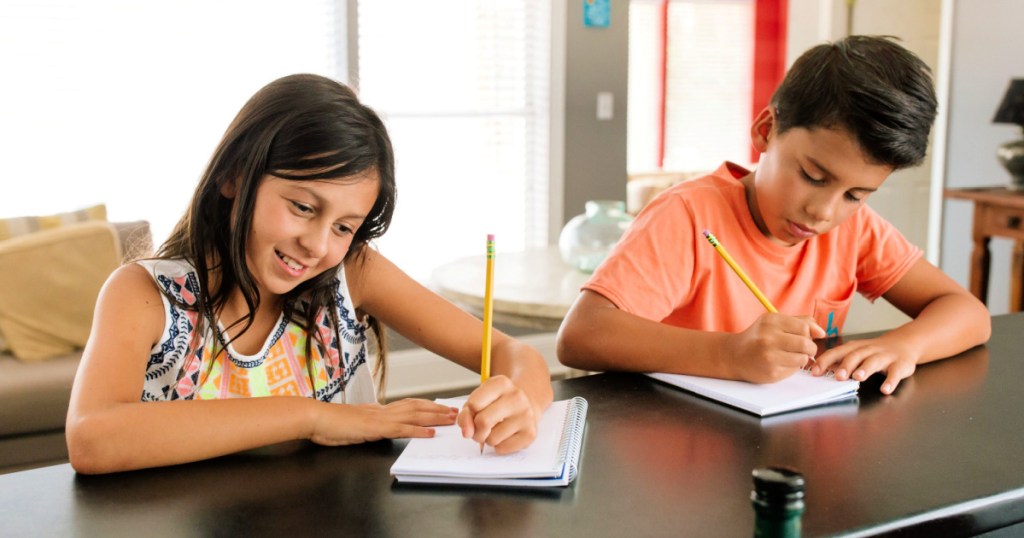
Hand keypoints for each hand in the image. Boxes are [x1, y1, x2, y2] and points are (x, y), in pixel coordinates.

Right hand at [309, 398, 457, 445]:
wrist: (316, 418)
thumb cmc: (330, 423)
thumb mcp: (355, 422)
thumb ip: (369, 422)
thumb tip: (378, 423)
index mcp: (378, 409)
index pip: (409, 405)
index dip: (427, 405)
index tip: (442, 406)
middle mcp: (383, 410)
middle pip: (417, 407)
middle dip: (438, 409)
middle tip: (457, 411)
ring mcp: (380, 418)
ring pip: (414, 415)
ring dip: (435, 417)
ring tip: (452, 419)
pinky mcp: (375, 428)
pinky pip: (401, 429)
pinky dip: (418, 430)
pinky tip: (430, 433)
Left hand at [457, 375, 538, 453]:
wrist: (525, 406)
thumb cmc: (497, 403)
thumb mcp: (479, 399)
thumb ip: (466, 413)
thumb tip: (467, 433)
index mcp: (501, 383)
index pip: (474, 404)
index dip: (468, 414)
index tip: (474, 412)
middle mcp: (516, 397)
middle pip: (482, 422)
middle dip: (476, 430)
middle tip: (481, 427)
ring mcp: (525, 415)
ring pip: (491, 439)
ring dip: (488, 438)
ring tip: (496, 429)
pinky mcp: (530, 433)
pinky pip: (502, 448)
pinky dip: (499, 446)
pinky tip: (506, 435)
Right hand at [727, 313, 825, 382]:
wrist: (735, 356)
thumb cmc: (758, 338)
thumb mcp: (774, 323)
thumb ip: (799, 322)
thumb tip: (821, 331)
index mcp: (771, 322)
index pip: (804, 327)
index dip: (809, 333)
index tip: (805, 337)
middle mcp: (768, 338)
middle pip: (806, 343)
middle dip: (809, 348)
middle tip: (803, 349)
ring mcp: (769, 356)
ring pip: (803, 358)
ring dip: (801, 358)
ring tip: (790, 356)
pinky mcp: (772, 372)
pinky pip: (794, 370)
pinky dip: (792, 367)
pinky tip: (780, 363)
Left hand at [811, 337, 916, 394]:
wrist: (904, 343)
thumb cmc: (874, 352)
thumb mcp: (856, 352)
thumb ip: (840, 360)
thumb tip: (817, 370)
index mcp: (855, 347)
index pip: (837, 352)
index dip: (826, 361)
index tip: (815, 372)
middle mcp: (869, 350)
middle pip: (855, 355)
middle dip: (846, 365)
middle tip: (838, 376)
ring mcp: (885, 356)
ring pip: (874, 361)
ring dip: (865, 369)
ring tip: (858, 378)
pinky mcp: (900, 365)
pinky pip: (895, 373)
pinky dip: (890, 381)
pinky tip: (885, 389)